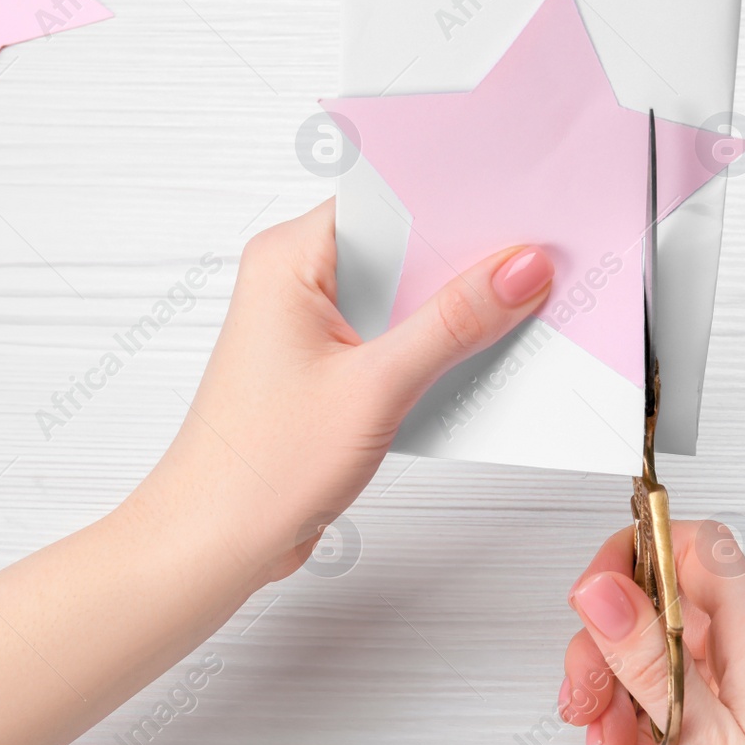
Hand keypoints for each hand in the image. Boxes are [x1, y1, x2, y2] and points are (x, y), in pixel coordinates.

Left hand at [135, 199, 554, 588]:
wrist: (213, 543)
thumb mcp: (376, 387)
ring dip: (451, 313)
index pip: (389, 200)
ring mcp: (310, 325)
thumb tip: (517, 270)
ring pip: (403, 297)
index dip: (456, 207)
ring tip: (512, 320)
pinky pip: (394, 338)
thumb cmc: (257, 469)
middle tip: (531, 273)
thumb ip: (453, 323)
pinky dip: (433, 350)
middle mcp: (295, 280)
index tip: (518, 219)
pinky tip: (473, 365)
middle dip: (464, 263)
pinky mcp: (327, 366)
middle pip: (401, 248)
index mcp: (290, 258)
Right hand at [560, 521, 744, 744]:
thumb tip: (604, 587)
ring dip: (633, 701)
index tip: (591, 607)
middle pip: (676, 606)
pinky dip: (666, 726)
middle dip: (616, 653)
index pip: (695, 544)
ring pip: (681, 657)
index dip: (632, 559)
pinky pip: (706, 695)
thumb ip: (649, 660)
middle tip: (590, 705)